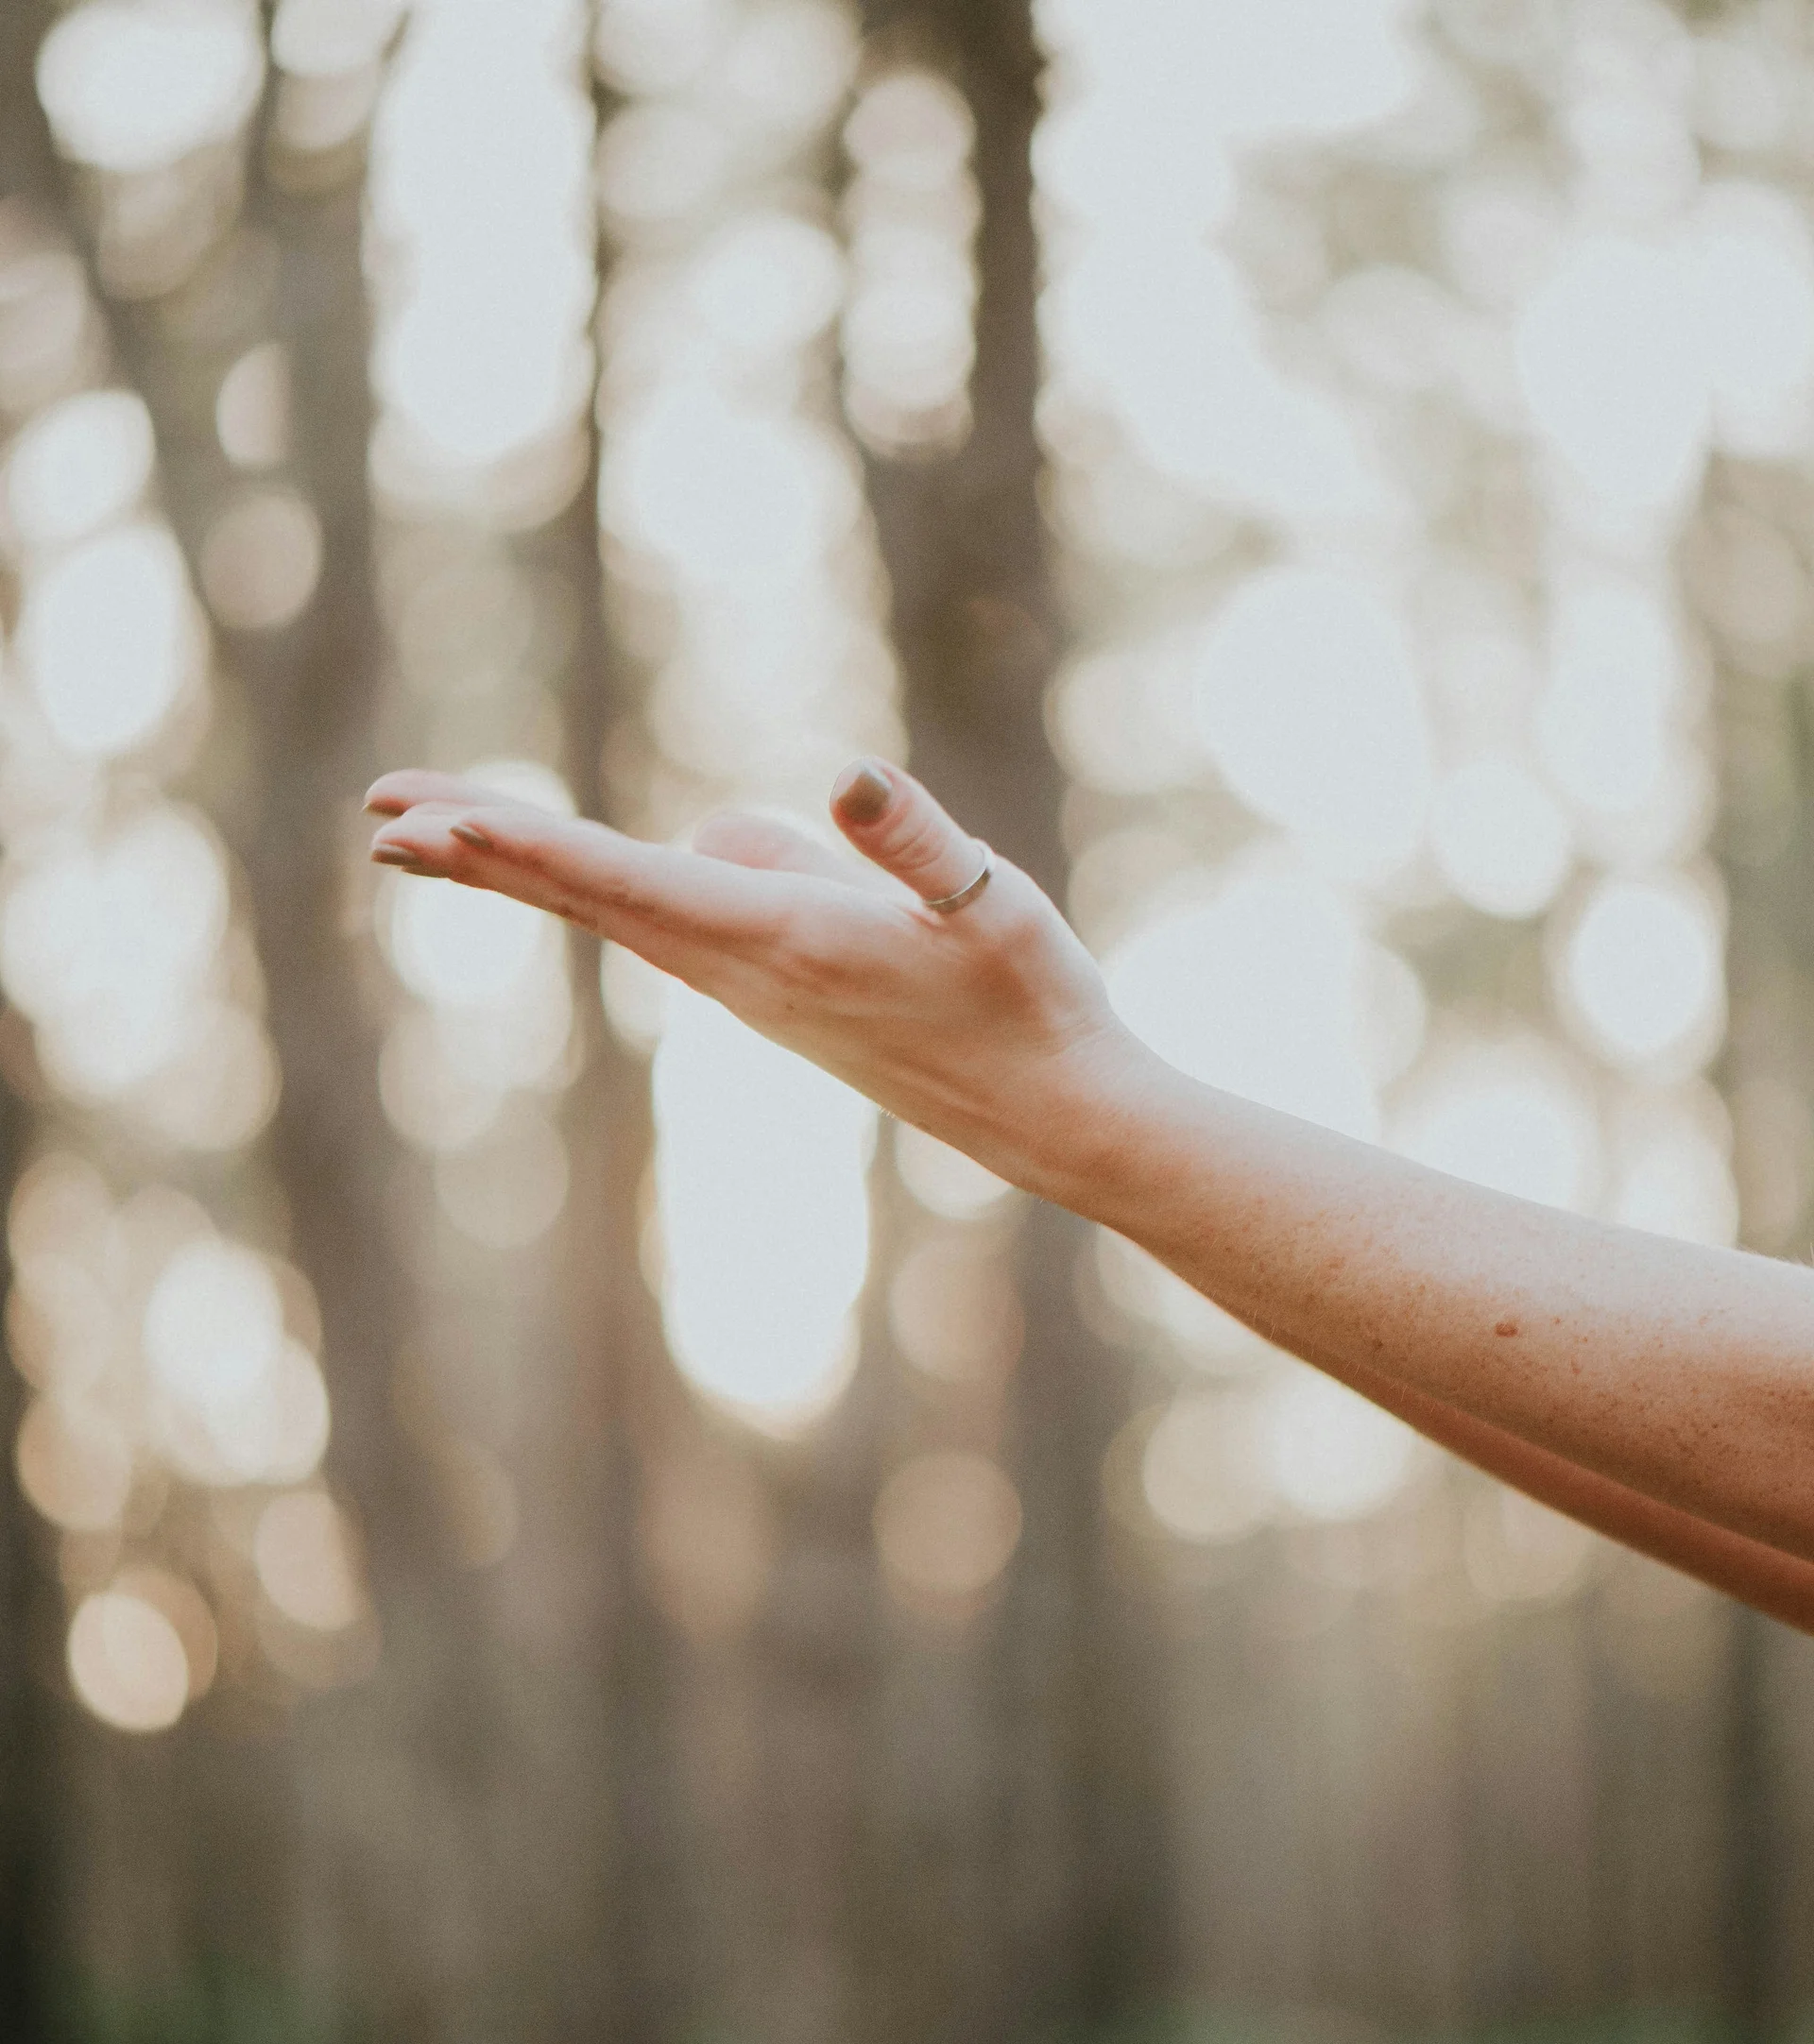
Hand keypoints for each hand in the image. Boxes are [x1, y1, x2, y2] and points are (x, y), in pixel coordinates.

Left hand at [365, 759, 1141, 1195]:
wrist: (1053, 1115)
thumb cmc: (1032, 1004)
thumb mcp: (991, 906)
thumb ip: (916, 844)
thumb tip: (845, 778)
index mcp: (786, 941)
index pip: (631, 883)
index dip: (529, 847)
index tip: (433, 823)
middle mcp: (747, 972)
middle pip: (591, 899)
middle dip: (483, 854)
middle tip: (379, 818)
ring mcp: (755, 990)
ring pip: (619, 912)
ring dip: (526, 869)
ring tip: (441, 832)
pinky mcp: (777, 993)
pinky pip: (666, 924)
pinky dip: (598, 889)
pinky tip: (600, 871)